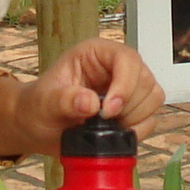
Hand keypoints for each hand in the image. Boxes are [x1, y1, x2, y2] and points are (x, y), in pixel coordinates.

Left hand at [0, 39, 165, 154]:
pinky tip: (115, 135)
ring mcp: (127, 89)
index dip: (124, 84)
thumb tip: (90, 103)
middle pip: (145, 79)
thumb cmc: (37, 107)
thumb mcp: (43, 102)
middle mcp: (116, 67)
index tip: (108, 110)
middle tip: (103, 121)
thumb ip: (64, 100)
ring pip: (154, 97)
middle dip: (129, 105)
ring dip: (135, 118)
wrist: (36, 128)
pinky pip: (151, 119)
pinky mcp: (133, 110)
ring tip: (107, 127)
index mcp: (96, 54)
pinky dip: (137, 131)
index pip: (127, 58)